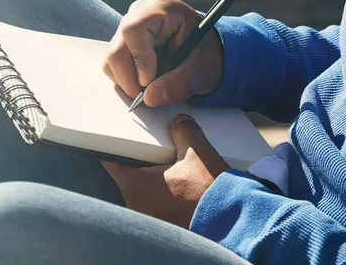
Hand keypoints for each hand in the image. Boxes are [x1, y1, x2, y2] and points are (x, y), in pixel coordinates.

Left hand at [101, 114, 229, 227]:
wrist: (233, 224)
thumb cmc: (211, 192)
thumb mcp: (198, 153)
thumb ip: (184, 131)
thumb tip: (178, 122)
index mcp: (137, 186)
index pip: (112, 159)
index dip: (116, 142)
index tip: (120, 132)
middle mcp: (136, 204)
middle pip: (129, 171)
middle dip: (142, 157)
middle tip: (157, 144)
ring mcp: (149, 217)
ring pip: (143, 186)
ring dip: (155, 174)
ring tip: (174, 162)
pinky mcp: (164, 223)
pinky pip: (156, 200)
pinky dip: (165, 189)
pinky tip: (183, 181)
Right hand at [102, 0, 223, 105]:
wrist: (203, 52)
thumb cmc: (204, 55)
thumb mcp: (201, 70)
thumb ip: (179, 83)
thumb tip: (150, 98)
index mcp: (164, 8)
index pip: (135, 30)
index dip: (139, 59)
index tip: (148, 82)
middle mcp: (140, 12)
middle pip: (118, 47)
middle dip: (129, 77)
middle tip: (145, 96)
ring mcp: (128, 25)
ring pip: (112, 58)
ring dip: (126, 80)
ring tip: (150, 88)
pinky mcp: (123, 41)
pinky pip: (112, 64)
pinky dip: (124, 79)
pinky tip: (145, 82)